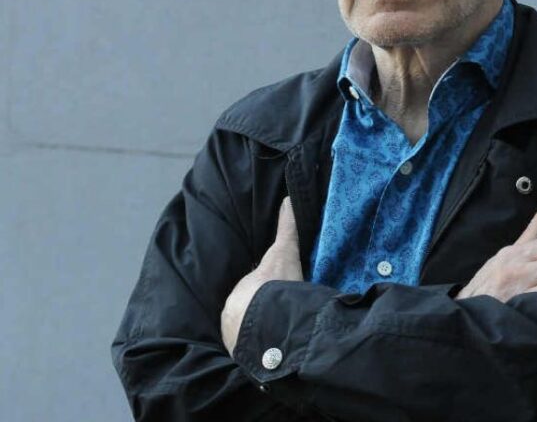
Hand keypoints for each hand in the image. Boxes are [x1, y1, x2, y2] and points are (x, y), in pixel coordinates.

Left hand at [221, 197, 302, 355]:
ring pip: (249, 335)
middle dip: (262, 315)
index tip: (280, 296)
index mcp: (238, 294)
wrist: (270, 318)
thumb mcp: (283, 252)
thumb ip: (286, 227)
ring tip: (281, 336)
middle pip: (249, 315)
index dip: (267, 294)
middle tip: (282, 316)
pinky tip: (277, 350)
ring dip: (261, 336)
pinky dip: (263, 352)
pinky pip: (254, 353)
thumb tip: (287, 199)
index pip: (252, 294)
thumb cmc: (274, 283)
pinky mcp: (243, 356)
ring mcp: (235, 339)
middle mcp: (230, 317)